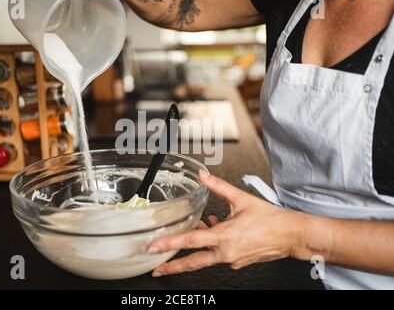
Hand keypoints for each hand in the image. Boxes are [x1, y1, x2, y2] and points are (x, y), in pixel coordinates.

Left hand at [148, 170, 304, 276]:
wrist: (290, 235)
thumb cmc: (270, 219)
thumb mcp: (241, 199)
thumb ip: (218, 187)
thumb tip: (203, 176)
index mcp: (225, 236)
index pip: (191, 241)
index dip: (169, 244)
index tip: (154, 247)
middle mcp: (226, 253)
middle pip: (193, 262)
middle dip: (172, 266)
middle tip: (156, 268)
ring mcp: (231, 260)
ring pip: (205, 257)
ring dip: (195, 250)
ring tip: (189, 238)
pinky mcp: (236, 262)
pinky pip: (218, 255)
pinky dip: (211, 245)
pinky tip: (212, 231)